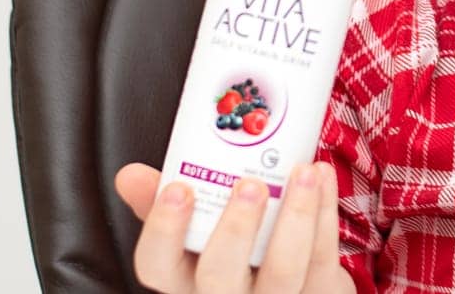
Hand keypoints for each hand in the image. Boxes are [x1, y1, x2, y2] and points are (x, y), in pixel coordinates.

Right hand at [113, 161, 356, 293]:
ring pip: (282, 272)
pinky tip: (322, 176)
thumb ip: (162, 202)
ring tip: (301, 172)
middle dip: (235, 230)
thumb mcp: (194, 231)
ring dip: (295, 218)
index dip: (163, 231)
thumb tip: (129, 175)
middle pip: (219, 278)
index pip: (155, 267)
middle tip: (249, 185)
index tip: (178, 188)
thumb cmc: (237, 252)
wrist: (298, 284)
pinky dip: (325, 213)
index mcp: (184, 278)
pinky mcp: (319, 291)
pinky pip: (322, 257)